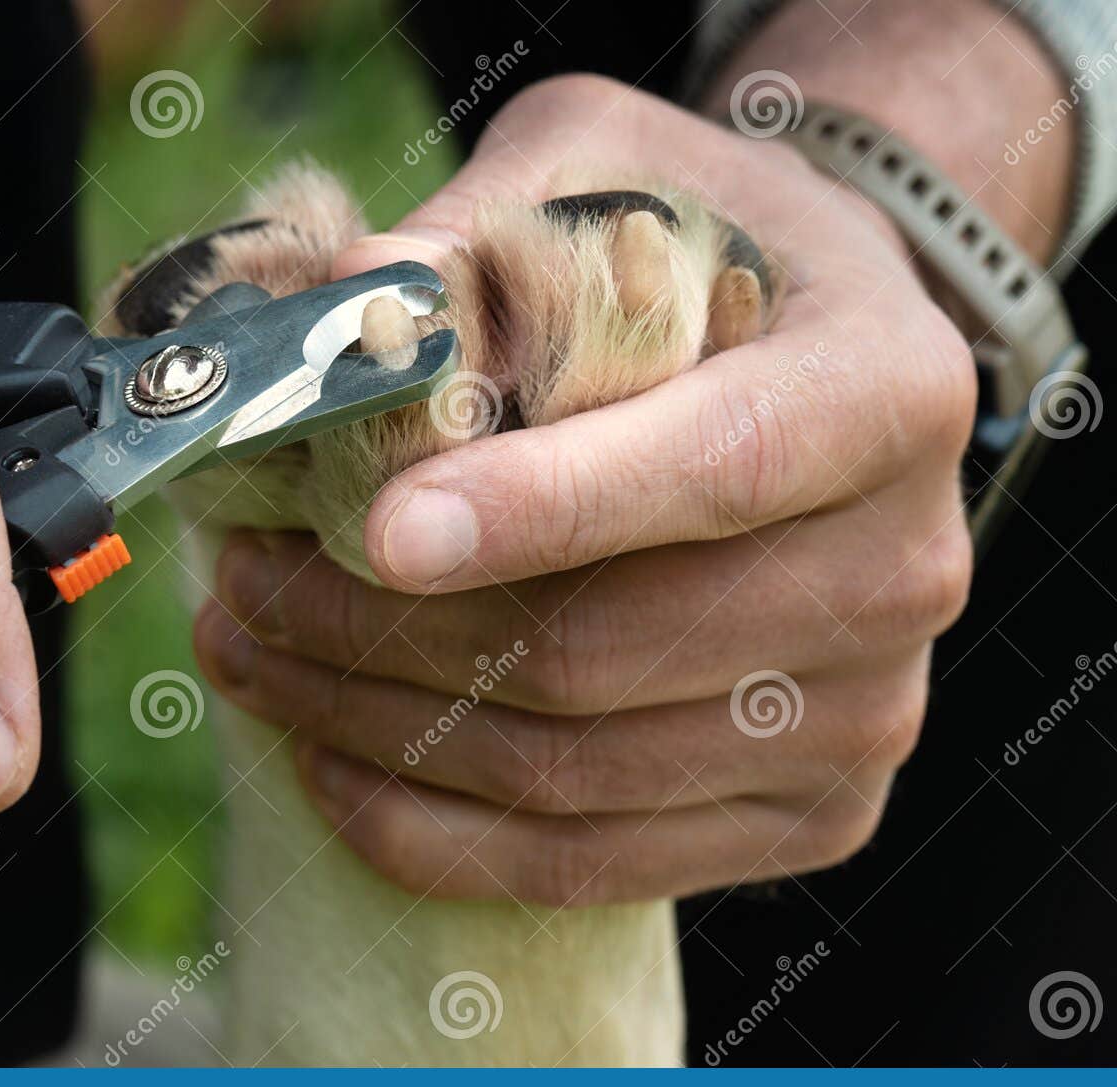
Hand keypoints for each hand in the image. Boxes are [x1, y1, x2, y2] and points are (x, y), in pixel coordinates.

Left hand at [194, 72, 980, 905]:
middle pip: (606, 648)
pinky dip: (434, 829)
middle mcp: (900, 568)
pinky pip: (589, 864)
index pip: (710, 468)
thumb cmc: (698, 251)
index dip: (541, 510)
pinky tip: (327, 761)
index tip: (374, 531)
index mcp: (883, 390)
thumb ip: (485, 226)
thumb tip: (342, 307)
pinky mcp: (806, 810)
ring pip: (573, 770)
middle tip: (242, 582)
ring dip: (375, 725)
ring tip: (251, 650)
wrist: (812, 363)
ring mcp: (859, 713)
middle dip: (385, 630)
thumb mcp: (604, 167)